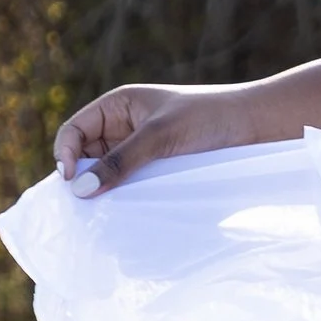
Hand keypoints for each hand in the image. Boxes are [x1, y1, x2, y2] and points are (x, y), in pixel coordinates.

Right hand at [52, 82, 254, 196]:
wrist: (255, 126)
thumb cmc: (208, 118)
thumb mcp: (160, 137)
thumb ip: (121, 162)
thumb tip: (80, 190)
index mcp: (117, 106)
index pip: (74, 131)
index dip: (65, 154)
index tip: (71, 181)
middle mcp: (124, 127)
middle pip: (85, 156)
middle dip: (83, 178)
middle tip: (84, 207)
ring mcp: (141, 150)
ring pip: (108, 174)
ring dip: (105, 191)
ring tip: (104, 213)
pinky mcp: (158, 170)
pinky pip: (131, 185)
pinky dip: (125, 197)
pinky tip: (126, 212)